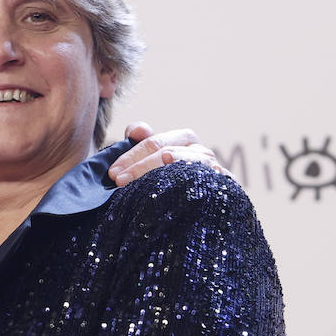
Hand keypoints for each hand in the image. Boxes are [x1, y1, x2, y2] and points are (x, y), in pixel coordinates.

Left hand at [109, 121, 230, 185]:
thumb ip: (140, 140)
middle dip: (139, 167)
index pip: (154, 143)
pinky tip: (177, 193)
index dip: (130, 156)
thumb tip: (139, 129)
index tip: (112, 173)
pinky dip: (192, 187)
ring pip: (185, 168)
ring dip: (159, 176)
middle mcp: (200, 151)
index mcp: (184, 139)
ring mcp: (213, 168)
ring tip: (143, 185)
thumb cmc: (166, 176)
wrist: (195, 206)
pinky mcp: (223, 187)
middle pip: (167, 153)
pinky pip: (207, 185)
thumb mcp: (150, 156)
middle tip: (119, 181)